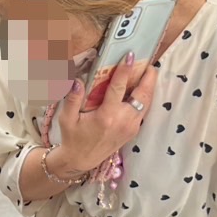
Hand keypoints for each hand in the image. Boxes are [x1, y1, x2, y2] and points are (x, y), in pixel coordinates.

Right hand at [48, 54, 158, 175]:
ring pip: (146, 103)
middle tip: (149, 63)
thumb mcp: (67, 118)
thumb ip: (72, 99)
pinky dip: (145, 98)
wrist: (82, 160)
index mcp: (106, 117)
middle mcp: (123, 121)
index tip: (130, 56)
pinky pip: (143, 111)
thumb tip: (76, 80)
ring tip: (149, 73)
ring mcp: (131, 127)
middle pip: (142, 95)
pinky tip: (142, 89)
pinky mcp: (133, 131)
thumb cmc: (73, 137)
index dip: (125, 70)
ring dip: (149, 87)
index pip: (118, 88)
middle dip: (148, 78)